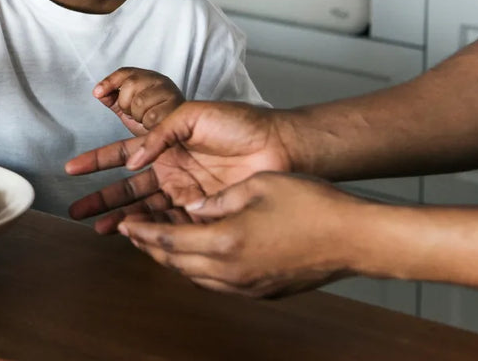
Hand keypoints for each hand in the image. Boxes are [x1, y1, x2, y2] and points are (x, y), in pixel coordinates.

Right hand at [65, 100, 289, 231]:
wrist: (279, 145)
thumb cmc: (239, 123)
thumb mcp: (192, 114)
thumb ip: (159, 132)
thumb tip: (133, 160)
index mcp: (165, 144)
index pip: (123, 154)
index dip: (97, 161)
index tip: (72, 169)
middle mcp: (171, 170)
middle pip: (128, 188)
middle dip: (101, 199)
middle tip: (77, 210)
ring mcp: (186, 193)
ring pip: (145, 210)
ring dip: (121, 219)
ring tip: (98, 230)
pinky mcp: (203, 213)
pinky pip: (172, 225)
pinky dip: (152, 231)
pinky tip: (134, 236)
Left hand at [94, 67, 184, 135]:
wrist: (176, 140)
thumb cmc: (153, 122)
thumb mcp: (129, 109)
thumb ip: (113, 99)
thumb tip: (98, 92)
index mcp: (148, 78)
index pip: (125, 72)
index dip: (109, 82)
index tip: (97, 93)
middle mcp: (160, 81)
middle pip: (130, 84)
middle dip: (125, 103)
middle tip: (133, 114)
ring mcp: (170, 93)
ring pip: (140, 101)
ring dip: (138, 116)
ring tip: (146, 120)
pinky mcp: (178, 108)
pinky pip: (152, 116)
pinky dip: (148, 124)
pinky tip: (154, 126)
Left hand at [117, 171, 363, 297]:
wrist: (355, 238)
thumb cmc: (311, 204)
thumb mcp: (256, 186)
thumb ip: (217, 199)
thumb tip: (191, 207)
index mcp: (225, 241)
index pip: (167, 241)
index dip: (141, 232)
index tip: (122, 224)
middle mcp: (231, 271)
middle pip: (176, 264)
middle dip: (150, 247)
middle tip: (132, 232)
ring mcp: (248, 286)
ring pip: (195, 277)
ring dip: (173, 260)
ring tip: (159, 242)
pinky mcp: (263, 292)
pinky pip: (218, 283)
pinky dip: (199, 269)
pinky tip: (198, 253)